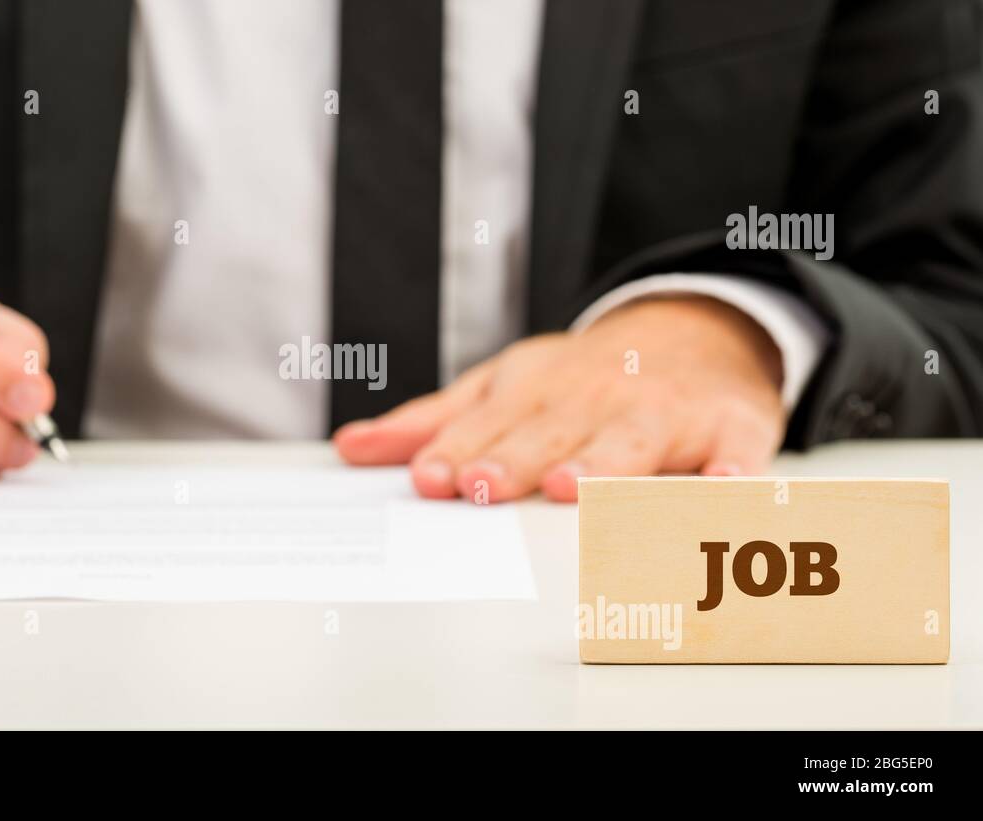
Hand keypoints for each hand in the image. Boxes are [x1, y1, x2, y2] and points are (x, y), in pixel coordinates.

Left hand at [334, 296, 785, 502]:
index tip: (429, 480)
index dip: (458, 454)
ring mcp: (663, 414)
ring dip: (603, 465)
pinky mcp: (730, 429)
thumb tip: (353, 449)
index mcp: (536, 392)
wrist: (696, 333)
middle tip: (484, 488)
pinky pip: (734, 454)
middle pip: (552, 435)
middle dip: (516, 460)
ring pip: (631, 443)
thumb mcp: (503, 386)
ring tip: (572, 488)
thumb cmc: (584, 379)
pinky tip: (721, 490)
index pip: (489, 428)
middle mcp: (595, 400)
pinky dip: (730, 472)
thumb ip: (434, 423)